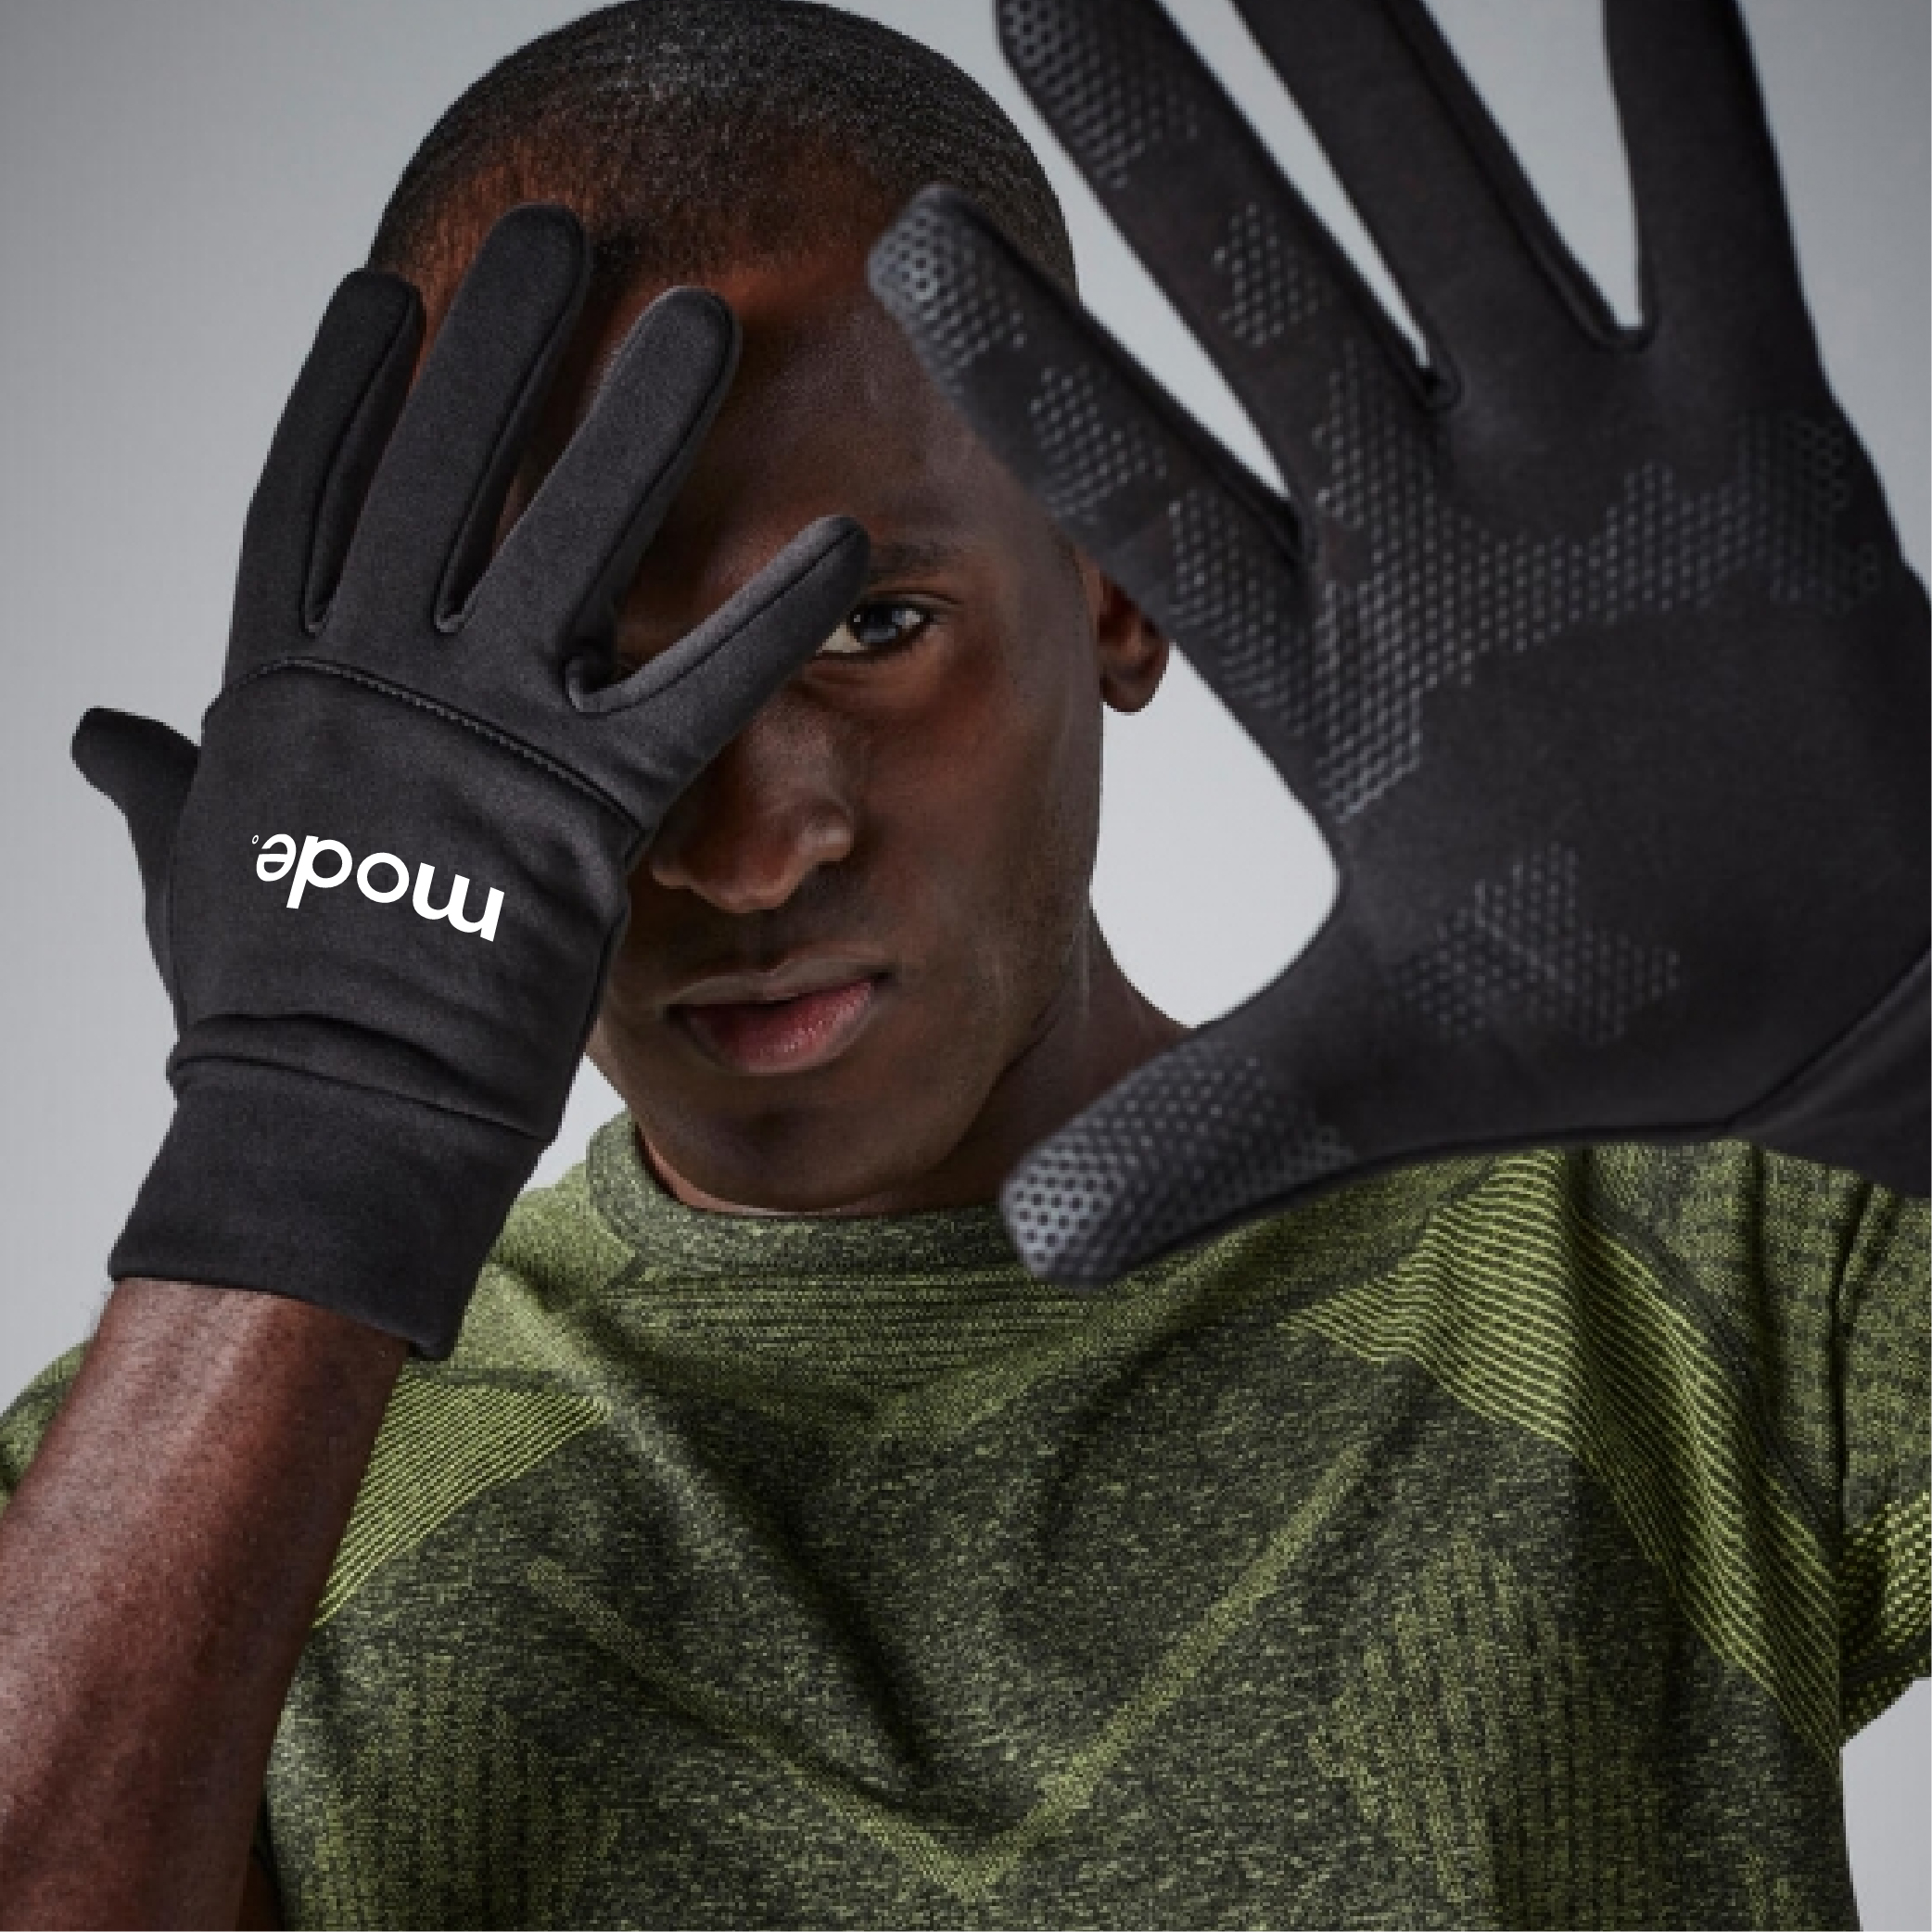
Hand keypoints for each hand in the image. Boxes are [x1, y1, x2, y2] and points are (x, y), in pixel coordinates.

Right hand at [75, 206, 866, 1351]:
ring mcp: (482, 739)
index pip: (311, 495)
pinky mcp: (585, 814)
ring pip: (569, 545)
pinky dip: (770, 617)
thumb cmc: (261, 1009)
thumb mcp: (191, 869)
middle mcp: (378, 681)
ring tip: (701, 320)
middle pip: (443, 473)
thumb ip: (159, 781)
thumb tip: (99, 725)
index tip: (391, 298)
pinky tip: (843, 542)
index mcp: (282, 683)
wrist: (330, 1125)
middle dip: (501, 347)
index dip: (352, 394)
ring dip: (640, 426)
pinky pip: (695, 692)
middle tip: (560, 240)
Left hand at [870, 0, 1928, 1280]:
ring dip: (1364, 70)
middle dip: (1165, 148)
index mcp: (1329, 656)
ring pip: (1455, 225)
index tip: (916, 248)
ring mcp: (1590, 469)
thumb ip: (1205, 1131)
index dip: (1033, 374)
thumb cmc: (1615, 1011)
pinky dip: (1674, 90)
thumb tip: (1031, 1245)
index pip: (1146, 485)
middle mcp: (1434, 528)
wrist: (1832, 986)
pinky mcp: (1759, 444)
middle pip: (1270, 300)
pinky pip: (1712, 228)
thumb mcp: (1379, 1079)